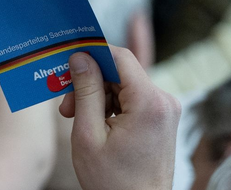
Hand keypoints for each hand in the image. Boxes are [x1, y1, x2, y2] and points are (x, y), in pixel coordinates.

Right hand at [59, 46, 180, 189]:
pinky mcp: (161, 119)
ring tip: (76, 119)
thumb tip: (79, 56)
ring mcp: (165, 111)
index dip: (91, 54)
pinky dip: (110, 106)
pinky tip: (95, 124)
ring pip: (123, 85)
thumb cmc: (113, 182)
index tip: (68, 62)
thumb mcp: (88, 134)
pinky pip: (131, 98)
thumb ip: (85, 90)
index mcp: (149, 103)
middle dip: (89, 83)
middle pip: (119, 72)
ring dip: (97, 96)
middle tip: (66, 106)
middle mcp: (164, 101)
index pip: (119, 57)